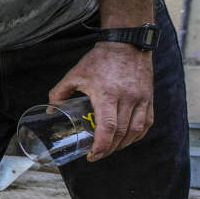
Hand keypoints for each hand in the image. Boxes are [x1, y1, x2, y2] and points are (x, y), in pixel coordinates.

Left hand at [49, 41, 153, 160]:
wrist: (126, 43)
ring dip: (123, 145)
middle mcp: (127, 98)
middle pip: (120, 133)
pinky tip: (127, 139)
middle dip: (108, 149)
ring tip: (110, 149)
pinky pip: (146, 123)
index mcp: (107, 94)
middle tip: (97, 155)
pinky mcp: (149, 98)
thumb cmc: (99, 59)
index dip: (101, 146)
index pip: (108, 127)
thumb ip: (60, 92)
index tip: (91, 155)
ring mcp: (141, 99)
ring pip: (135, 131)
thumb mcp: (75, 74)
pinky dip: (136, 135)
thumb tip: (50, 110)